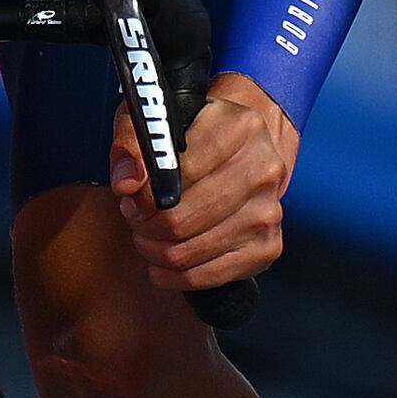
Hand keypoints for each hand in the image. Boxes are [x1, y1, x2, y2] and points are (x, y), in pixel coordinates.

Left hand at [115, 72, 296, 294]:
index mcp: (239, 127)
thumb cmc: (195, 137)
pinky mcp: (267, 246)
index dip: (144, 195)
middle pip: (183, 219)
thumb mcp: (156, 121)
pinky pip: (208, 276)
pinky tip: (165, 260)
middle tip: (137, 219)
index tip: (132, 200)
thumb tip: (128, 183)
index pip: (178, 173)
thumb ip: (132, 144)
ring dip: (157, 251)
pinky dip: (176, 275)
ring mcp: (269, 211)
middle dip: (146, 226)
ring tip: (150, 234)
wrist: (244, 151)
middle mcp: (262, 169)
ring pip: (189, 251)